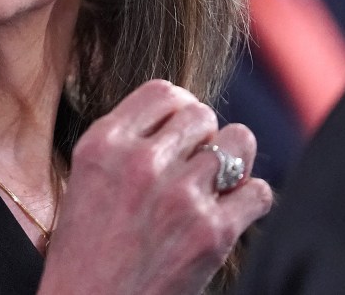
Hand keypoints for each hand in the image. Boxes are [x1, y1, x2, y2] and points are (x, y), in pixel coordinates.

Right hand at [37, 80, 271, 294]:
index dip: (180, 108)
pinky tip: (230, 215)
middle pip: (203, 114)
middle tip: (197, 165)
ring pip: (238, 143)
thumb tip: (181, 119)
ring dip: (234, 162)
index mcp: (103, 144)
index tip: (181, 132)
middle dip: (206, 137)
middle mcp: (140, 161)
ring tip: (219, 184)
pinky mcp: (212, 232)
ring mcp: (179, 195)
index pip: (163, 92)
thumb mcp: (85, 180)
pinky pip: (258, 191)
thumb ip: (125, 145)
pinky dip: (251, 202)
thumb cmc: (86, 254)